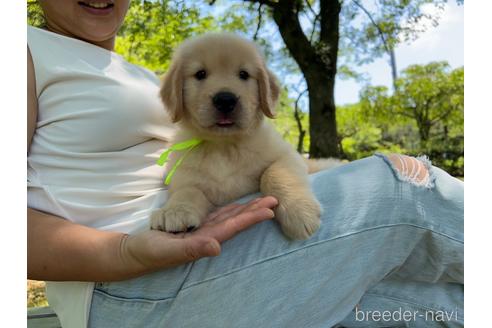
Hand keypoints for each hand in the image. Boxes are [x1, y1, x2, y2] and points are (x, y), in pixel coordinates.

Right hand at [121, 196, 277, 273]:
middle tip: (275, 199)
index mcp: (204, 240)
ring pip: (230, 217)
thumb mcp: (168, 251)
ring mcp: (202, 229)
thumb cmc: (149, 252)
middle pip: (236, 221)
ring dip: (248, 209)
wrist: (135, 252)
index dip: (251, 218)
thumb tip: (216, 247)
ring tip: (265, 201)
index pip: (233, 227)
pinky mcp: (194, 224)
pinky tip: (240, 205)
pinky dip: (231, 209)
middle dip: (256, 211)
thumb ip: (191, 250)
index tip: (269, 209)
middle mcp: (207, 235)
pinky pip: (217, 215)